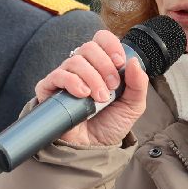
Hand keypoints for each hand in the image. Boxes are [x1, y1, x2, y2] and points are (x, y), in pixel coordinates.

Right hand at [36, 29, 148, 146]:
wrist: (94, 149)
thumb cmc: (110, 125)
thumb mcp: (133, 105)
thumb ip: (138, 84)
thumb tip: (134, 61)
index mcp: (101, 65)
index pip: (100, 39)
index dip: (110, 45)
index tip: (119, 62)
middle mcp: (81, 68)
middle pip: (88, 47)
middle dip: (104, 65)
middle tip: (112, 87)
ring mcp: (64, 78)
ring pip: (75, 61)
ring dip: (92, 78)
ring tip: (99, 98)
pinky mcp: (49, 90)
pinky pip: (57, 75)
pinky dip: (72, 82)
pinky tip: (83, 94)